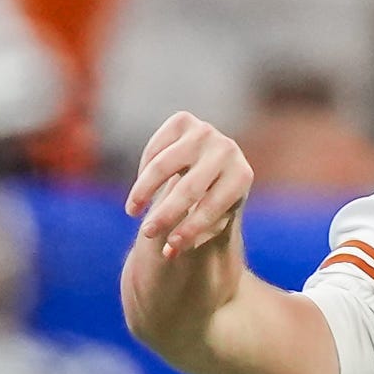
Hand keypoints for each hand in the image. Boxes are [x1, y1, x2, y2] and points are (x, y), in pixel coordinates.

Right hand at [125, 112, 253, 257]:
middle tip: (147, 233)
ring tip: (132, 212)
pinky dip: (145, 169)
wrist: (214, 164)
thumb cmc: (213, 201)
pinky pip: (154, 149)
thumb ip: (191, 237)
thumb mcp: (210, 222)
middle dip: (165, 215)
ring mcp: (205, 131)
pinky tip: (143, 186)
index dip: (189, 229)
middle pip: (188, 189)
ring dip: (144, 191)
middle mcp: (227, 150)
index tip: (169, 248)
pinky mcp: (183, 120)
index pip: (212, 207)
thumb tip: (167, 253)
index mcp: (242, 177)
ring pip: (163, 166)